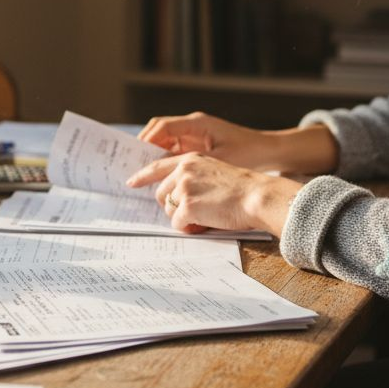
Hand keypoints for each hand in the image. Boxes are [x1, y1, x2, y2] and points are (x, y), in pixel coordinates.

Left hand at [126, 152, 299, 235]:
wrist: (257, 196)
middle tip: (190, 213)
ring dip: (182, 217)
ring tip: (204, 216)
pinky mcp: (187, 206)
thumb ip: (194, 176)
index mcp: (191, 159)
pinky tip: (206, 223)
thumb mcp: (215, 171)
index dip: (142, 176)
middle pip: (160, 193)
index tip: (131, 182)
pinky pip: (178, 224)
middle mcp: (184, 170)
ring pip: (168, 210)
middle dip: (171, 206)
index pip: (157, 166)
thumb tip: (177, 195)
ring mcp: (184, 188)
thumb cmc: (243, 188)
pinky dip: (189, 227)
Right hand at [138, 112, 279, 171]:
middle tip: (134, 165)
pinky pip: (175, 149)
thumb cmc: (249, 153)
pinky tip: (163, 175)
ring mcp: (195, 134)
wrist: (269, 151)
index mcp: (197, 124)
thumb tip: (168, 173)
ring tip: (143, 172)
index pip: (162, 127)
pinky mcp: (199, 144)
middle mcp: (193, 126)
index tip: (136, 157)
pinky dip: (166, 159)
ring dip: (154, 154)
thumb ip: (192, 165)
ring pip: (165, 141)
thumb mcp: (219, 161)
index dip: (146, 141)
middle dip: (145, 147)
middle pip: (159, 131)